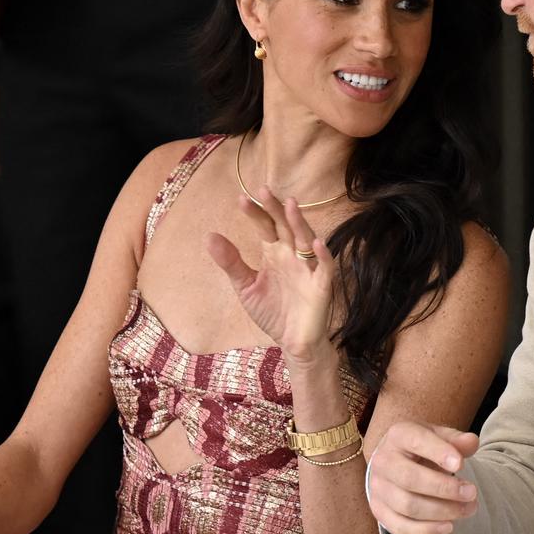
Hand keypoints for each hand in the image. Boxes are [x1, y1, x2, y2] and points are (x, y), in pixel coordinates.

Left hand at [207, 189, 334, 362]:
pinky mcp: (321, 287)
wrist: (293, 343)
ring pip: (306, 241)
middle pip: (286, 226)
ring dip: (300, 223)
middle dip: (276, 209)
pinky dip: (323, 256)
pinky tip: (316, 244)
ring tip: (291, 205)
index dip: (255, 213)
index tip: (241, 199)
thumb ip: (231, 262)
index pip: (265, 226)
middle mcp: (292, 255)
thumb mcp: (245, 286)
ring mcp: (308, 269)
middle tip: (264, 190)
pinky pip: (325, 268)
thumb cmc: (272, 312)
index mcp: (274, 252)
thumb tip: (209, 236)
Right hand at [366, 421, 481, 533]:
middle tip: (472, 493)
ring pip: (408, 506)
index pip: (416, 441)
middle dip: (444, 489)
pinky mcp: (379, 510)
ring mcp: (378, 488)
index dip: (438, 453)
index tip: (461, 465)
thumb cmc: (422, 448)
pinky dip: (426, 530)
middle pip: (410, 479)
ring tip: (468, 509)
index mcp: (399, 435)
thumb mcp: (439, 437)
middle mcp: (383, 461)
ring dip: (442, 511)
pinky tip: (449, 526)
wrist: (394, 462)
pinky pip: (400, 526)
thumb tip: (472, 442)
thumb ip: (456, 440)